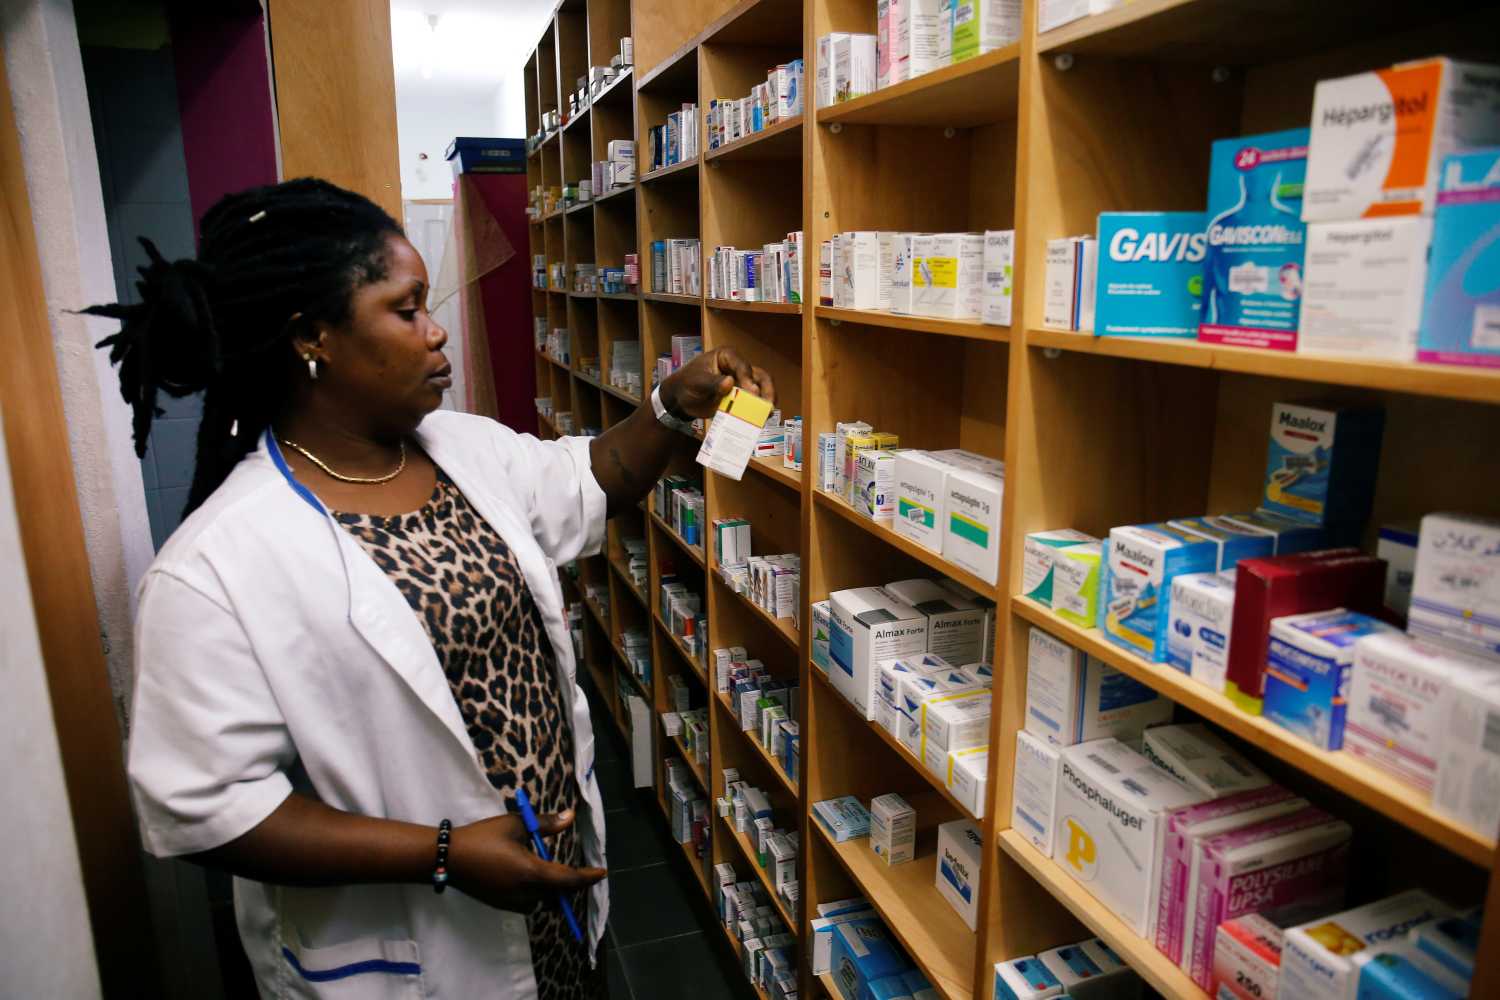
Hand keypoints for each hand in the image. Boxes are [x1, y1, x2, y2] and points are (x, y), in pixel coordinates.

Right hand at [447, 810, 605, 912]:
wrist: (448, 857)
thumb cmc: (483, 837)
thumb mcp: (516, 824)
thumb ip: (546, 824)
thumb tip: (570, 816)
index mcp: (531, 872)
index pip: (569, 880)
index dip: (588, 877)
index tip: (602, 873)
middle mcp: (525, 893)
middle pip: (558, 893)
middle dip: (572, 883)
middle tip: (582, 871)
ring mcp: (512, 902)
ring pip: (543, 899)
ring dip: (552, 889)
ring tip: (554, 871)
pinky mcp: (501, 905)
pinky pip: (528, 902)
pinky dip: (537, 892)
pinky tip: (531, 877)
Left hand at [662, 346, 775, 419]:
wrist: (680, 399)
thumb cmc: (686, 383)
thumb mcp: (697, 381)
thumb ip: (713, 382)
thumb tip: (730, 382)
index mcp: (727, 356)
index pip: (742, 365)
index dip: (748, 378)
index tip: (751, 391)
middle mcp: (738, 367)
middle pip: (759, 376)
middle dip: (766, 390)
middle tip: (767, 404)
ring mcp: (741, 382)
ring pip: (762, 388)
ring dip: (767, 400)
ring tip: (767, 413)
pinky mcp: (741, 396)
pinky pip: (754, 402)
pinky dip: (759, 409)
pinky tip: (761, 418)